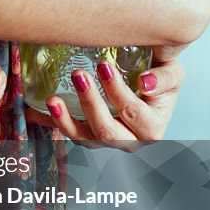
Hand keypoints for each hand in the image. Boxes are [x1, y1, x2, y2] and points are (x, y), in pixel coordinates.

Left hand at [24, 57, 184, 147]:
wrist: (150, 90)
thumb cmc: (160, 80)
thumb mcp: (173, 75)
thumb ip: (166, 77)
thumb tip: (145, 82)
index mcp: (152, 127)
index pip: (133, 113)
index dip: (118, 92)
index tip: (103, 67)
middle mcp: (130, 141)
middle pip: (108, 131)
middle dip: (91, 103)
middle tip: (79, 74)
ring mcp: (106, 142)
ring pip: (84, 138)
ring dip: (65, 120)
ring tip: (52, 99)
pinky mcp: (88, 136)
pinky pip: (69, 133)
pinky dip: (52, 122)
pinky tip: (36, 110)